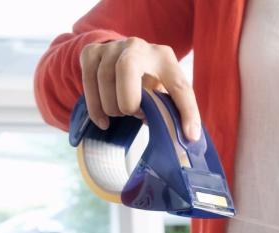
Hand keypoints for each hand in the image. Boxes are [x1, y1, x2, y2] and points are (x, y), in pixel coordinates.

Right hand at [79, 37, 200, 139]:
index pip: (180, 85)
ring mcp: (112, 47)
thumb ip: (169, 110)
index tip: (190, 135)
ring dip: (112, 106)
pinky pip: (88, 80)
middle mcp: (138, 46)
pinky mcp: (92, 52)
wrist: (118, 57)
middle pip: (127, 67)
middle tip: (133, 114)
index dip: (187, 112)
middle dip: (127, 99)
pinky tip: (103, 121)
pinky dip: (95, 107)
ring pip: (104, 77)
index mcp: (164, 58)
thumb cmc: (146, 82)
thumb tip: (183, 139)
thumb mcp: (162, 92)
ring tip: (122, 114)